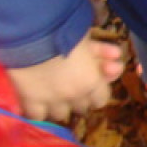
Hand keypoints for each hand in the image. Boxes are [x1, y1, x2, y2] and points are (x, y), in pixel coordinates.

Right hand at [6, 31, 124, 121]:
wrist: (31, 32)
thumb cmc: (63, 30)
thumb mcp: (88, 40)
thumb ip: (101, 53)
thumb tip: (117, 56)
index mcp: (92, 82)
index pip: (101, 100)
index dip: (96, 92)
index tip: (91, 85)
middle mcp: (74, 95)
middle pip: (82, 107)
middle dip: (79, 98)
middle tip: (71, 86)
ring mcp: (51, 100)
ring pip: (60, 114)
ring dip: (60, 106)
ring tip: (53, 95)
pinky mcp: (30, 100)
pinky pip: (37, 116)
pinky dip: (38, 111)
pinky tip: (36, 103)